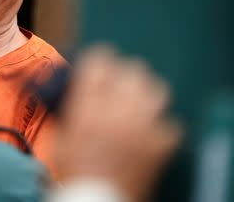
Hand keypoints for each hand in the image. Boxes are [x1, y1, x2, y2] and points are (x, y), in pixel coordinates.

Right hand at [54, 46, 182, 201]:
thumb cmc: (75, 174)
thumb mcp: (62, 137)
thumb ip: (73, 109)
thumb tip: (77, 89)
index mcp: (89, 105)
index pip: (100, 60)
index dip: (99, 60)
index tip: (98, 64)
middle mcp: (119, 110)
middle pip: (132, 69)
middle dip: (124, 74)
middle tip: (118, 84)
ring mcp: (145, 127)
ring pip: (157, 89)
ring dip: (146, 94)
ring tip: (139, 103)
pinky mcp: (162, 145)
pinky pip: (171, 123)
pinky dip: (162, 128)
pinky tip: (151, 134)